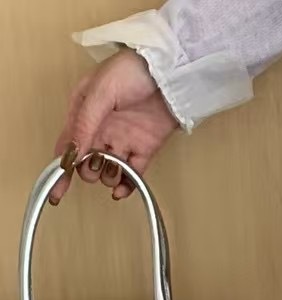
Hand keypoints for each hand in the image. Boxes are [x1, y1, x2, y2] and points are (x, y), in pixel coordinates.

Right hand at [50, 50, 179, 204]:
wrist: (169, 72)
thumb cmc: (131, 70)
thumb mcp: (100, 92)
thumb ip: (85, 124)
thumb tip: (72, 153)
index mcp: (83, 111)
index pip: (67, 145)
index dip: (61, 169)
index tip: (57, 190)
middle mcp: (101, 128)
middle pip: (86, 162)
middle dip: (88, 169)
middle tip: (97, 162)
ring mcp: (122, 139)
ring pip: (107, 170)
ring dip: (108, 176)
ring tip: (114, 168)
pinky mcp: (144, 149)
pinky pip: (132, 174)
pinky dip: (126, 185)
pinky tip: (121, 190)